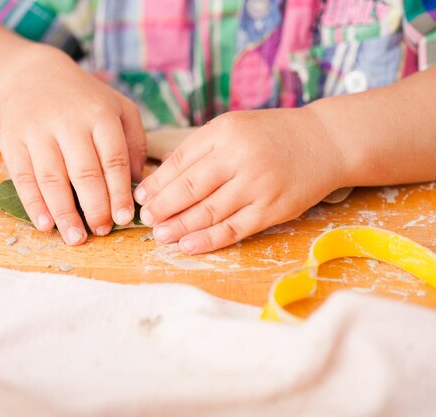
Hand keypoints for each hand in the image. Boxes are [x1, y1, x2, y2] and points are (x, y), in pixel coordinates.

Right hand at [0, 47, 145, 244]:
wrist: (31, 76)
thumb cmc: (84, 101)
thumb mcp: (117, 108)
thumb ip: (133, 142)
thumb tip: (137, 183)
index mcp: (99, 114)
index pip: (113, 159)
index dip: (119, 192)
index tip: (124, 218)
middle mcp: (68, 121)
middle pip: (84, 172)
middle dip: (95, 207)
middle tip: (101, 230)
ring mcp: (36, 131)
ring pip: (52, 178)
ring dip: (64, 213)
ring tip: (76, 238)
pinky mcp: (11, 141)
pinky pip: (23, 178)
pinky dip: (34, 205)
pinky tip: (46, 225)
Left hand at [133, 108, 347, 253]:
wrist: (326, 142)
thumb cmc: (270, 136)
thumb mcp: (233, 128)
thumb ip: (200, 150)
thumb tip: (161, 180)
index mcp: (225, 131)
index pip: (180, 161)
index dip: (157, 183)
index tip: (141, 198)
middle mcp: (240, 157)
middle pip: (190, 188)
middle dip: (162, 207)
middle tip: (145, 220)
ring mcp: (258, 185)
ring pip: (209, 212)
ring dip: (180, 227)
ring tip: (160, 236)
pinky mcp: (272, 210)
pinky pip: (233, 229)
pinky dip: (208, 240)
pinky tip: (188, 245)